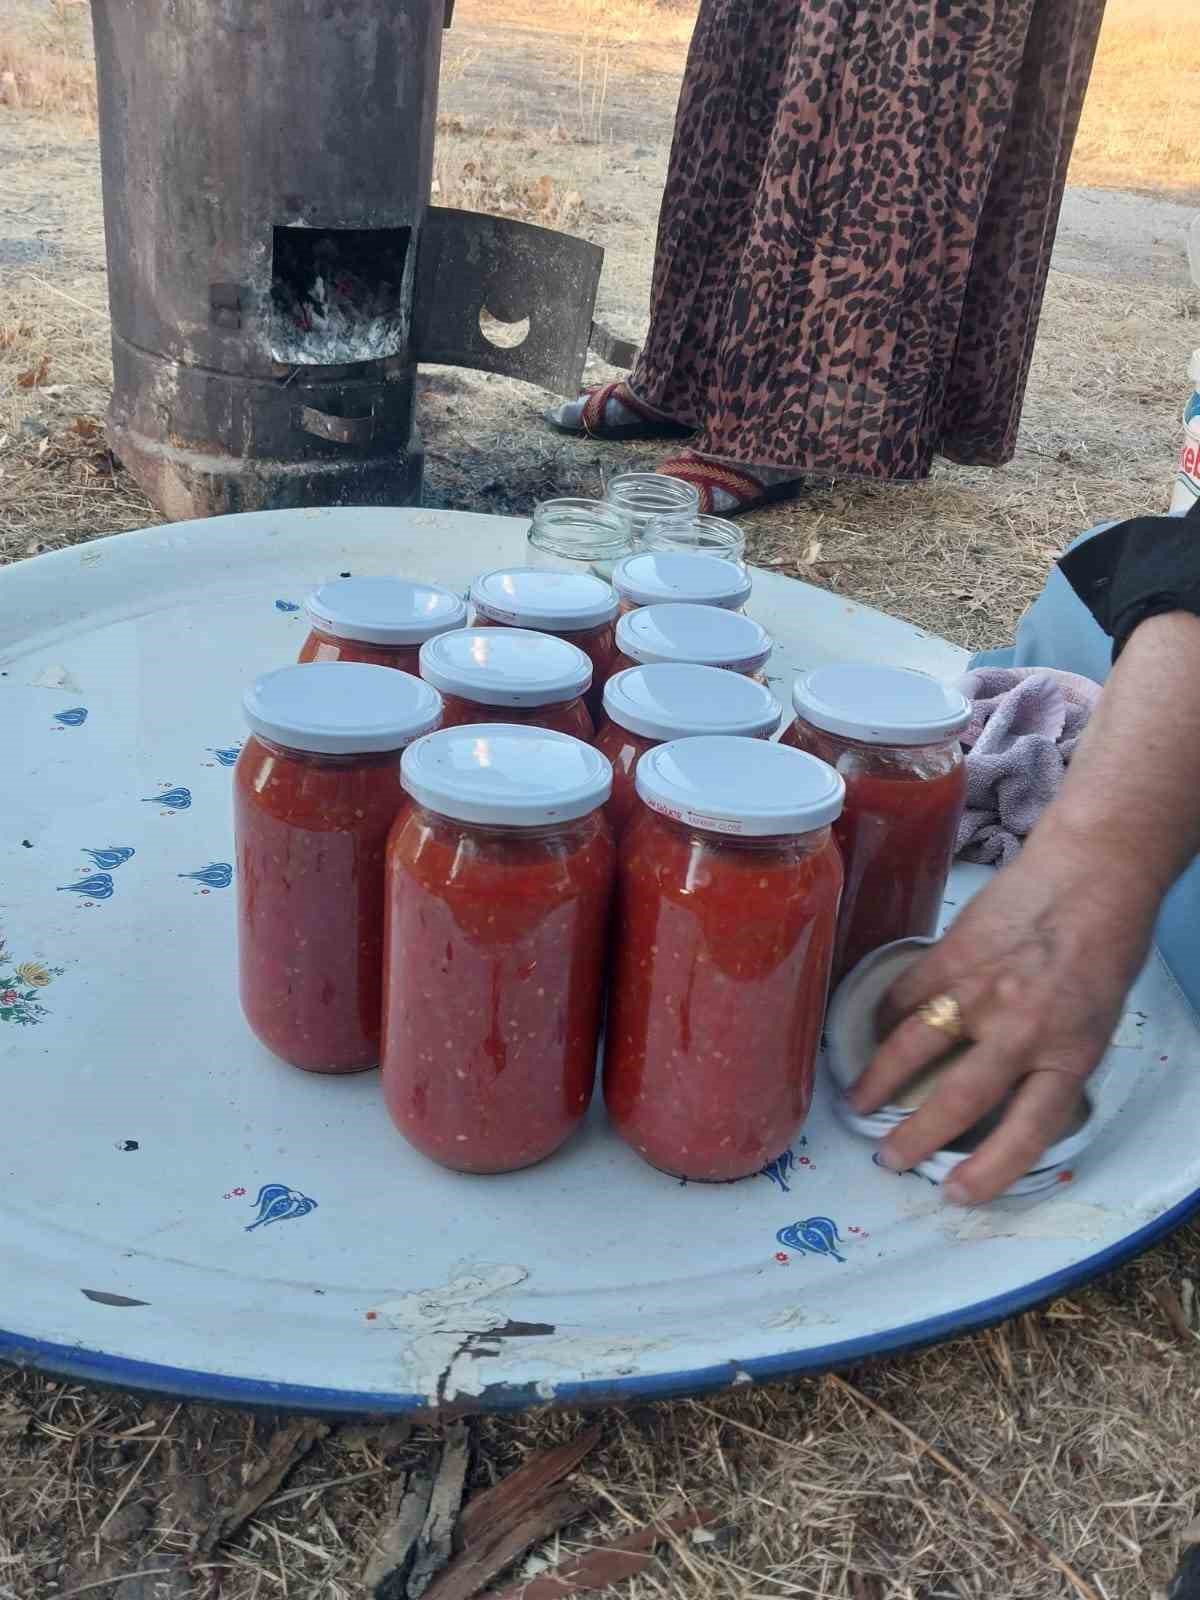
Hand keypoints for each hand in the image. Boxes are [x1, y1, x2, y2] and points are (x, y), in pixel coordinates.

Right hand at [848, 825, 1158, 1202]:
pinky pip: (905, 997)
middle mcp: (1022, 1030)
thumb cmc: (1105, 950)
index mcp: (1069, 1056)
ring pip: (913, 1048)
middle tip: (888, 1159)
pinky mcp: (951, 954)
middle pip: (958, 1099)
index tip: (955, 1192)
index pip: (1027, 1132)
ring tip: (858, 1104)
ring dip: (879, 1082)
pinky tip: (874, 1034)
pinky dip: (884, 1020)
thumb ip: (1052, 1064)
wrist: (1093, 876)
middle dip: (915, 1137)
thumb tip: (1007, 1099)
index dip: (989, 1171)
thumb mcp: (1096, 1025)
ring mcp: (981, 990)